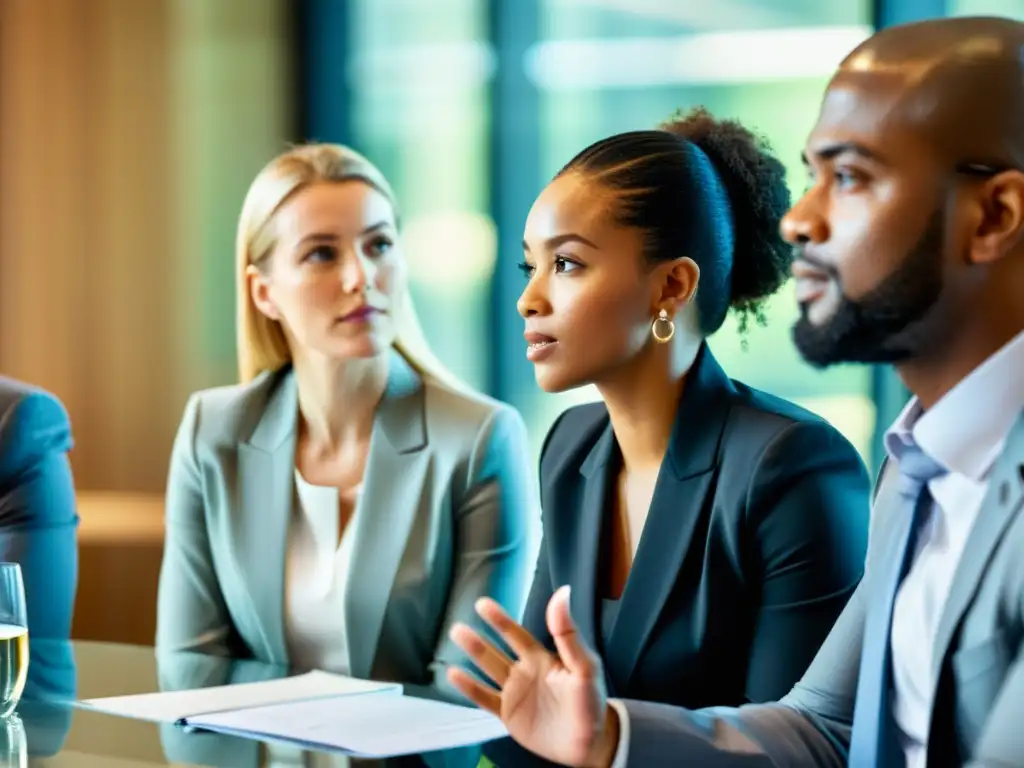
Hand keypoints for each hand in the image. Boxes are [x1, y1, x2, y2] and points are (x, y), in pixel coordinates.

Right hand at [447, 586, 619, 767]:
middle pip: (496, 652)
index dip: (500, 620)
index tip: (482, 604)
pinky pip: (485, 699)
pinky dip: (469, 688)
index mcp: (541, 659)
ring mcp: (515, 694)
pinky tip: (453, 674)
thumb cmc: (591, 702)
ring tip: (455, 639)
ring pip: (488, 670)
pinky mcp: (509, 715)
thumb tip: (562, 593)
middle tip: (456, 626)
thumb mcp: (584, 665)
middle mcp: (525, 672)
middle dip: (477, 639)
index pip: (516, 635)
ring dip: (473, 655)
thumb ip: (568, 632)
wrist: (589, 743)